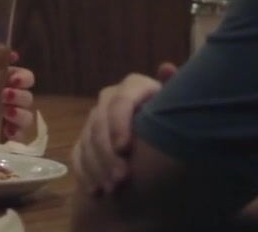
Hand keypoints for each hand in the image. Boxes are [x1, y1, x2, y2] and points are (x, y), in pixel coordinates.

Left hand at [3, 51, 35, 141]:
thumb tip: (12, 54)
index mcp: (3, 81)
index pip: (26, 78)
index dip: (23, 78)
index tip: (12, 79)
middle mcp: (10, 100)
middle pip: (28, 98)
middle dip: (19, 96)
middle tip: (4, 95)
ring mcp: (8, 120)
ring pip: (27, 118)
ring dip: (20, 114)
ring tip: (7, 112)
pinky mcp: (2, 137)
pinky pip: (19, 138)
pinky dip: (16, 134)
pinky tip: (7, 132)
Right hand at [71, 62, 177, 194]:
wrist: (166, 136)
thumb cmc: (178, 118)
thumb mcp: (179, 104)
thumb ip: (175, 89)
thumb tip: (166, 68)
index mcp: (134, 87)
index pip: (119, 101)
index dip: (118, 124)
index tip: (124, 149)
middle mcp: (111, 99)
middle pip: (99, 122)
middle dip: (106, 152)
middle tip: (121, 178)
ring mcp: (96, 119)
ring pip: (87, 140)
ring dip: (97, 166)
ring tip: (112, 188)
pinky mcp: (87, 139)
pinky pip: (78, 153)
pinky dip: (85, 172)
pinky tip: (95, 190)